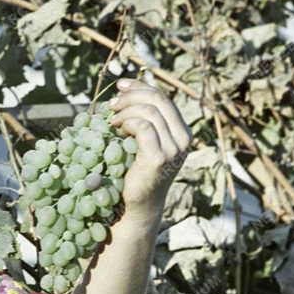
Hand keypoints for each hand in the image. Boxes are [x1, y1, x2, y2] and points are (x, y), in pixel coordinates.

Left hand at [108, 78, 192, 223]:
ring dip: (126, 110)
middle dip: (132, 95)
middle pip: (159, 100)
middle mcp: (183, 139)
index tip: (120, 86)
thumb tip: (126, 94)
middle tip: (111, 104)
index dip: (141, 87)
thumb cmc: (135, 176)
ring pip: (150, 112)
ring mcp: (173, 149)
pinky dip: (127, 123)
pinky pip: (143, 127)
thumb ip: (144, 124)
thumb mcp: (143, 145)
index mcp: (182, 132)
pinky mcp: (159, 158)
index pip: (164, 99)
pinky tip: (116, 130)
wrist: (136, 208)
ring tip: (110, 120)